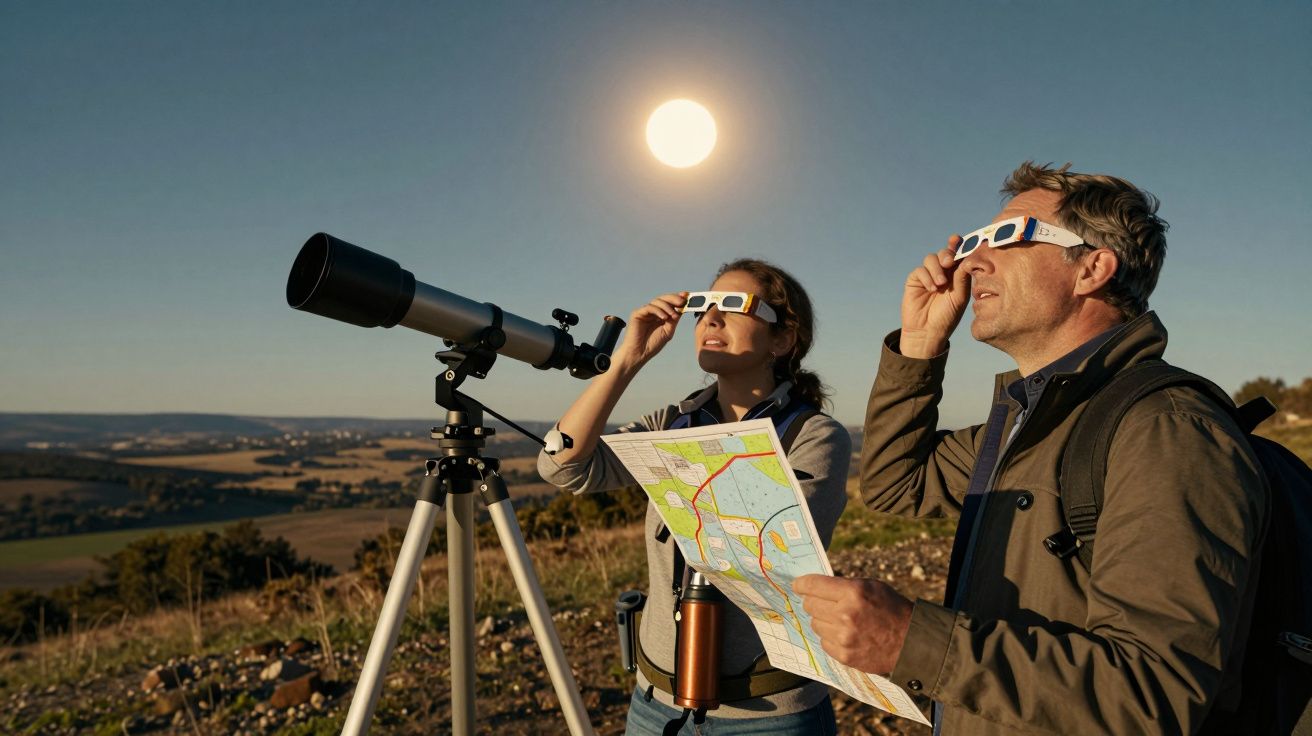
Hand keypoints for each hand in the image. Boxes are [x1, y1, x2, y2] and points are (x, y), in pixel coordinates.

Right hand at [610, 292, 687, 371]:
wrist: (640, 353)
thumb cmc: (653, 344)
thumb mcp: (668, 330)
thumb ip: (674, 319)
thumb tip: (683, 307)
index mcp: (660, 315)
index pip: (669, 303)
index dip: (678, 297)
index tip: (687, 296)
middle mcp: (652, 311)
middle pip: (663, 299)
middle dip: (674, 298)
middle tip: (682, 301)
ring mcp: (644, 312)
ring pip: (657, 301)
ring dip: (667, 306)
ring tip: (673, 315)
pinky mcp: (637, 313)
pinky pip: (649, 307)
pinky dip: (658, 311)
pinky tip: (664, 318)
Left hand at [794, 574, 912, 674]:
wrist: (910, 641)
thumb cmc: (891, 608)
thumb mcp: (871, 586)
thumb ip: (844, 586)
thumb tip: (815, 587)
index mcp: (852, 592)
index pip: (813, 585)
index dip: (802, 584)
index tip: (797, 585)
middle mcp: (845, 614)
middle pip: (810, 605)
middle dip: (813, 602)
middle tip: (822, 602)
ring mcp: (843, 637)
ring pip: (815, 624)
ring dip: (822, 620)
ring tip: (839, 619)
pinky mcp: (844, 655)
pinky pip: (823, 642)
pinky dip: (830, 637)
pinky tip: (844, 634)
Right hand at [900, 235, 970, 357]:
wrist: (928, 331)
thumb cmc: (947, 316)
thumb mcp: (960, 296)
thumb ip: (962, 276)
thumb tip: (968, 257)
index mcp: (957, 274)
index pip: (958, 255)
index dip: (959, 245)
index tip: (958, 239)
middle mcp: (943, 272)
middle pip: (944, 253)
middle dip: (947, 254)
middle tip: (949, 262)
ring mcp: (928, 275)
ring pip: (931, 258)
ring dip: (936, 268)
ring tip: (940, 284)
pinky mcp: (915, 280)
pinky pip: (920, 270)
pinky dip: (926, 277)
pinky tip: (931, 289)